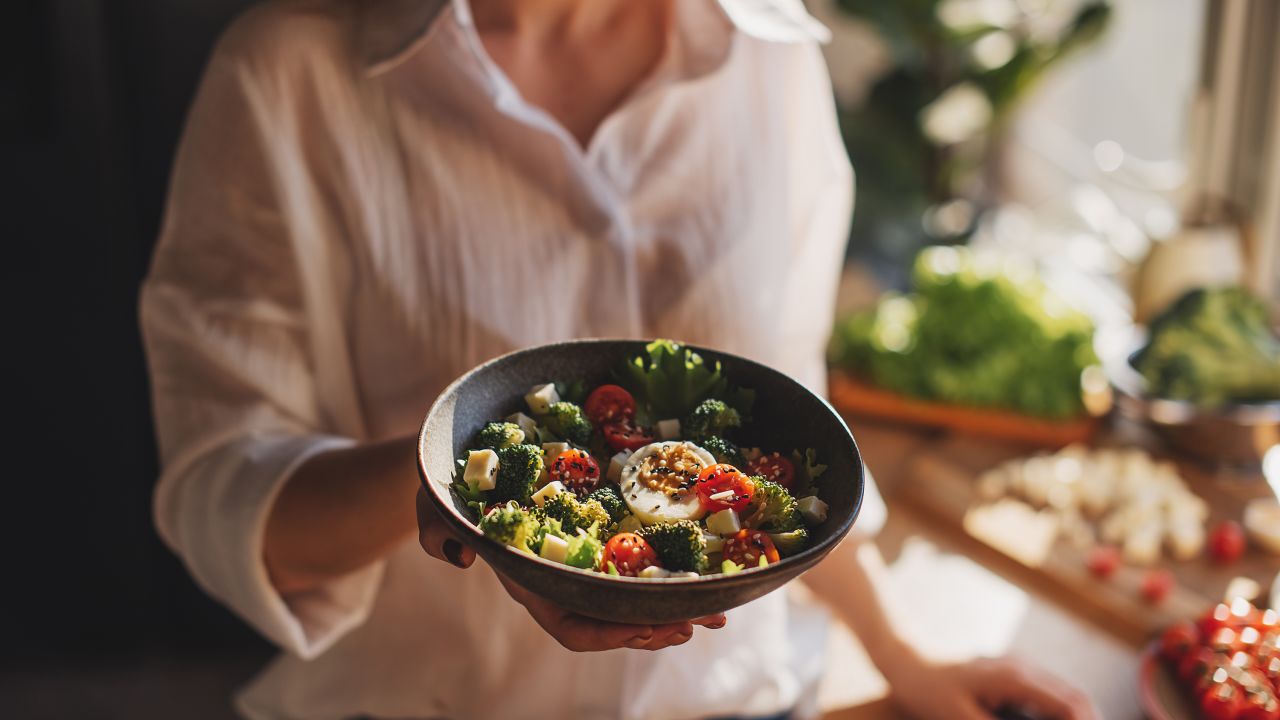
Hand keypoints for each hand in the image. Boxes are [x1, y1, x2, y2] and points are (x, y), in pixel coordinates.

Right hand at [415, 488, 726, 650]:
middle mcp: (563, 581)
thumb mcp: (434, 507)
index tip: (645, 626)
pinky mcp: (603, 538)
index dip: (608, 633)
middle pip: (615, 621)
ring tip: (715, 611)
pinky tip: (705, 574)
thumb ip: (437, 531)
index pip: (569, 626)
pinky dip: (673, 573)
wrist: (469, 470)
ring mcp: (586, 562)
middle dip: (655, 626)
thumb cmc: (451, 493)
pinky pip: (642, 564)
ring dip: (675, 608)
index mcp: (531, 582)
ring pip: (636, 598)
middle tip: (695, 622)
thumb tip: (457, 558)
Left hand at [885, 655, 1096, 719]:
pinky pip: (1047, 692)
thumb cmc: (930, 691)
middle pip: (1074, 696)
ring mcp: (1018, 667)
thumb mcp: (961, 719)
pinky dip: (1060, 710)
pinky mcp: (1011, 672)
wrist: (908, 662)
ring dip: (1075, 715)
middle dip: (1088, 719)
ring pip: (1063, 693)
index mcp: (1015, 678)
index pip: (1069, 704)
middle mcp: (1023, 668)